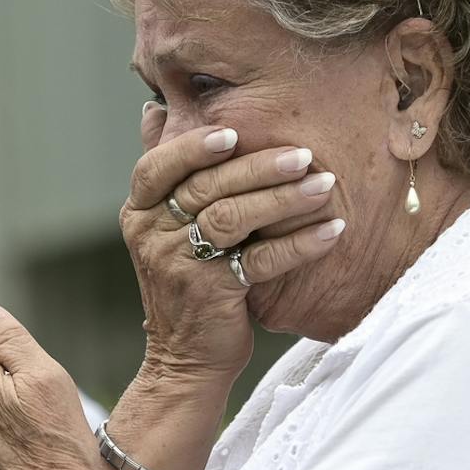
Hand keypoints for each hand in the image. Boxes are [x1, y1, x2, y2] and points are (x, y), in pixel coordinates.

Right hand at [124, 107, 344, 381]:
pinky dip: (299, 243)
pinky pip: (261, 260)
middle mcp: (150, 236)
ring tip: (325, 184)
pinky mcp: (211, 293)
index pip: (157, 167)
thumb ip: (169, 175)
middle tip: (303, 154)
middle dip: (259, 167)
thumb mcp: (165, 228)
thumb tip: (152, 110)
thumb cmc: (188, 283)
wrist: (186, 360)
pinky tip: (331, 231)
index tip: (235, 132)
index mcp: (138, 213)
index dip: (194, 146)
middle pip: (207, 187)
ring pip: (233, 218)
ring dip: (284, 198)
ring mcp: (178, 265)